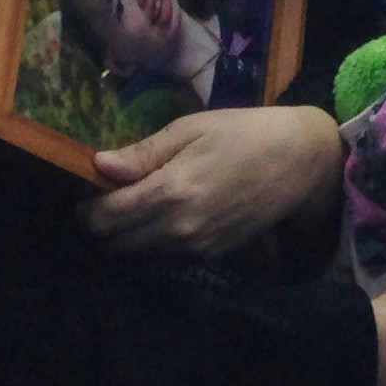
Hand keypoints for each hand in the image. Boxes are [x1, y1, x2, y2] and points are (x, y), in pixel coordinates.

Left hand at [83, 105, 343, 259]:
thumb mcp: (192, 129)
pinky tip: (162, 214)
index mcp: (170, 192)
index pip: (103, 219)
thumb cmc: (245, 133)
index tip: (86, 189)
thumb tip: (99, 165)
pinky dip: (151, 241)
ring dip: (125, 236)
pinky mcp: (210, 255)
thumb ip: (144, 152)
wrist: (300, 162)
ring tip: (133, 204)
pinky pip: (163, 256)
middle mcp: (177, 228)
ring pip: (136, 255)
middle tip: (105, 197)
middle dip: (100, 225)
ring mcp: (195, 247)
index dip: (85, 208)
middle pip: (113, 245)